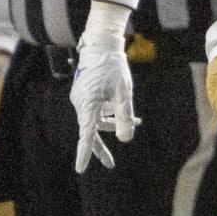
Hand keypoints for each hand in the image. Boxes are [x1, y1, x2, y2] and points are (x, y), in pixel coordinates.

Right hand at [70, 38, 136, 171]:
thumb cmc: (113, 68)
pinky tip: (129, 114)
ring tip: (136, 123)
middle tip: (111, 165)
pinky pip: (97, 111)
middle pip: (90, 132)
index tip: (80, 168)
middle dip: (100, 148)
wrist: (101, 46)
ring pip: (96, 120)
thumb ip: (124, 116)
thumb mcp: (124, 93)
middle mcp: (81, 105)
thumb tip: (125, 139)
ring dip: (113, 125)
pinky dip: (111, 114)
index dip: (85, 153)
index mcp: (88, 106)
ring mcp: (81, 100)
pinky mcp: (85, 95)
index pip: (86, 135)